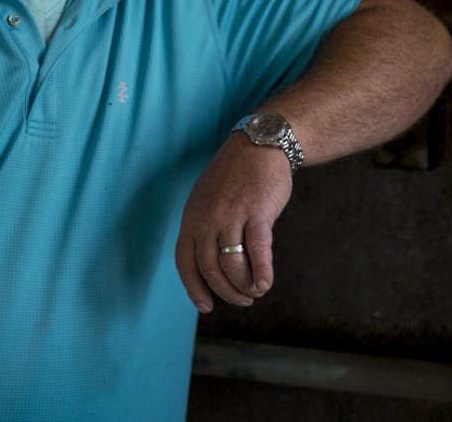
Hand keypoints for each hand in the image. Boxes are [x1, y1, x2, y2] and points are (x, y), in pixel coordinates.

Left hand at [174, 133, 292, 311]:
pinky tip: (265, 283)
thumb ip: (206, 228)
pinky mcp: (257, 212)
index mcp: (192, 216)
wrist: (260, 144)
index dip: (194, 288)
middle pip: (210, 268)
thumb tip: (212, 266)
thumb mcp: (208, 199)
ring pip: (232, 264)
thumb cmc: (236, 176)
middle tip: (242, 300)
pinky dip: (261, 272)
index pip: (185, 262)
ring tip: (255, 291)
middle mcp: (208, 218)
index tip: (206, 306)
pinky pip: (257, 250)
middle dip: (226, 291)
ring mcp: (232, 214)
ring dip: (244, 285)